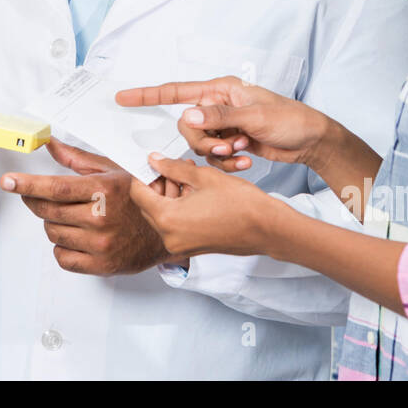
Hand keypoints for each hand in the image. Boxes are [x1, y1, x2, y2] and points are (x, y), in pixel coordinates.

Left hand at [0, 139, 184, 275]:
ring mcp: (101, 245)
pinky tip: (77, 236)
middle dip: (36, 201)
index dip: (27, 185)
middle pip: (47, 211)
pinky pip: (62, 257)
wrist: (169, 232)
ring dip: (53, 223)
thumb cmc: (140, 196)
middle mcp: (101, 218)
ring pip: (52, 233)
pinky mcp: (101, 266)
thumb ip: (76, 158)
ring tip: (73, 216)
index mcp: (104, 190)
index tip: (9, 182)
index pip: (55, 188)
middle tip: (38, 195)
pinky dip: (63, 246)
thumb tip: (49, 143)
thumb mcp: (112, 170)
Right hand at [115, 76, 329, 173]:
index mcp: (219, 90)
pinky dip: (228, 163)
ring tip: (241, 151)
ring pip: (199, 145)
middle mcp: (217, 106)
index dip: (147, 95)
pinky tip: (247, 160)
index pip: (176, 91)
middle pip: (187, 127)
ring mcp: (223, 126)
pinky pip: (213, 158)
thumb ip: (220, 117)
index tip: (122, 97)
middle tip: (228, 145)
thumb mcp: (255, 116)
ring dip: (218, 154)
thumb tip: (188, 117)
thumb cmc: (289, 119)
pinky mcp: (230, 143)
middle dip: (204, 142)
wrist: (312, 141)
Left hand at [129, 153, 281, 258]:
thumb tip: (155, 160)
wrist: (268, 228)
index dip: (143, 174)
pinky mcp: (192, 246)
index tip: (151, 163)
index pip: (139, 193)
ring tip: (187, 174)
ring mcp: (181, 245)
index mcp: (168, 220)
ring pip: (163, 214)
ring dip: (170, 194)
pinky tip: (194, 190)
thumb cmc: (242, 204)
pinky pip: (176, 224)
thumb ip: (173, 167)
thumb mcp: (203, 176)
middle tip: (172, 166)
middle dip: (157, 183)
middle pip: (148, 205)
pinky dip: (179, 207)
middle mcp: (170, 237)